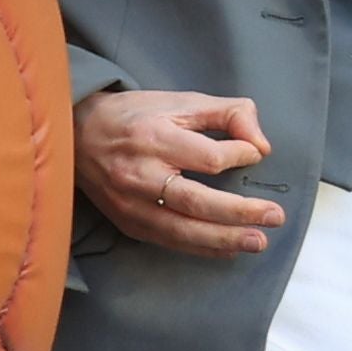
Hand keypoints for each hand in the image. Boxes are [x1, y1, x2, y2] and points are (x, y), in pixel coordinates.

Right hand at [78, 86, 283, 253]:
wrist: (76, 134)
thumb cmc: (134, 116)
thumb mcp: (180, 101)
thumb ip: (227, 114)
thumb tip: (261, 144)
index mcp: (153, 138)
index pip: (207, 158)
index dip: (239, 157)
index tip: (256, 155)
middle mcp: (140, 175)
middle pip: (197, 202)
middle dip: (240, 213)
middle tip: (275, 216)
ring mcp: (131, 204)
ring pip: (183, 230)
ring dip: (224, 238)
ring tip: (258, 242)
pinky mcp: (127, 223)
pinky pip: (169, 240)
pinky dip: (202, 248)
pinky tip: (229, 249)